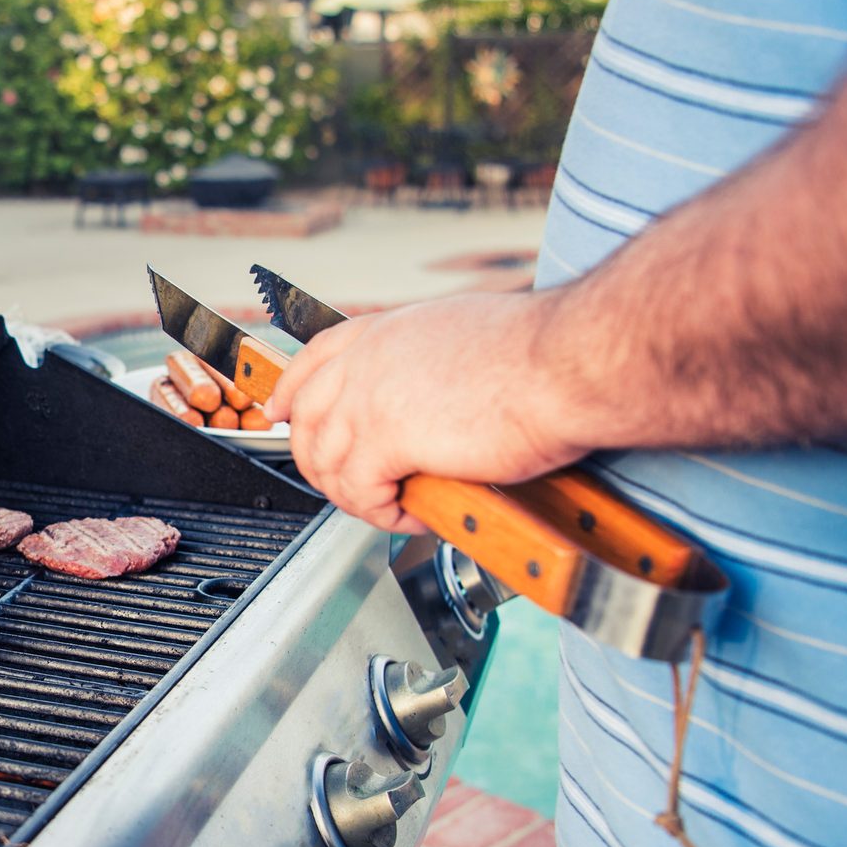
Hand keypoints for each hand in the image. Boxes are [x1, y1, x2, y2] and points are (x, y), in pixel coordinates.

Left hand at [260, 291, 585, 531]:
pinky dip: (384, 514)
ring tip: (392, 507)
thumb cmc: (541, 353)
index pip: (313, 360)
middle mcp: (367, 360)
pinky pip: (360, 493)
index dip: (290, 392)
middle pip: (307, 420)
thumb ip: (430, 359)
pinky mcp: (386, 439)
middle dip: (320, 462)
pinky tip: (415, 514)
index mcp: (385, 331)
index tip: (279, 414)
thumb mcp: (464, 335)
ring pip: (327, 463)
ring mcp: (369, 398)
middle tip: (350, 489)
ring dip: (356, 496)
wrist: (567, 362)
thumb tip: (432, 389)